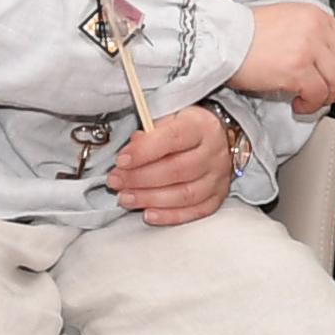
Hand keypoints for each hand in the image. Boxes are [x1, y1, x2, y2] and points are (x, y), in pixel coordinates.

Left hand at [110, 104, 231, 226]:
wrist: (218, 139)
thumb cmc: (189, 130)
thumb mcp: (170, 119)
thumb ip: (150, 133)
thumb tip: (131, 148)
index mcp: (201, 127)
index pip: (172, 138)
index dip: (144, 151)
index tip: (121, 160)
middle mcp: (213, 153)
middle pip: (177, 170)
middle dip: (139, 178)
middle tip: (116, 181)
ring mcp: (218, 177)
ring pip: (184, 194)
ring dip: (150, 199)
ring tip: (126, 198)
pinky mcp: (218, 196)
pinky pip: (195, 211)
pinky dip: (170, 215)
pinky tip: (149, 214)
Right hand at [230, 0, 334, 114]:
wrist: (220, 40)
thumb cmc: (245, 35)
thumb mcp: (286, 22)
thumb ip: (311, 35)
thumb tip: (327, 60)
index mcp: (315, 16)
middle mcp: (316, 28)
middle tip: (329, 95)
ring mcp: (308, 47)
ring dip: (326, 97)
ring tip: (308, 100)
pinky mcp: (297, 68)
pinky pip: (319, 94)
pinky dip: (311, 105)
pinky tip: (297, 105)